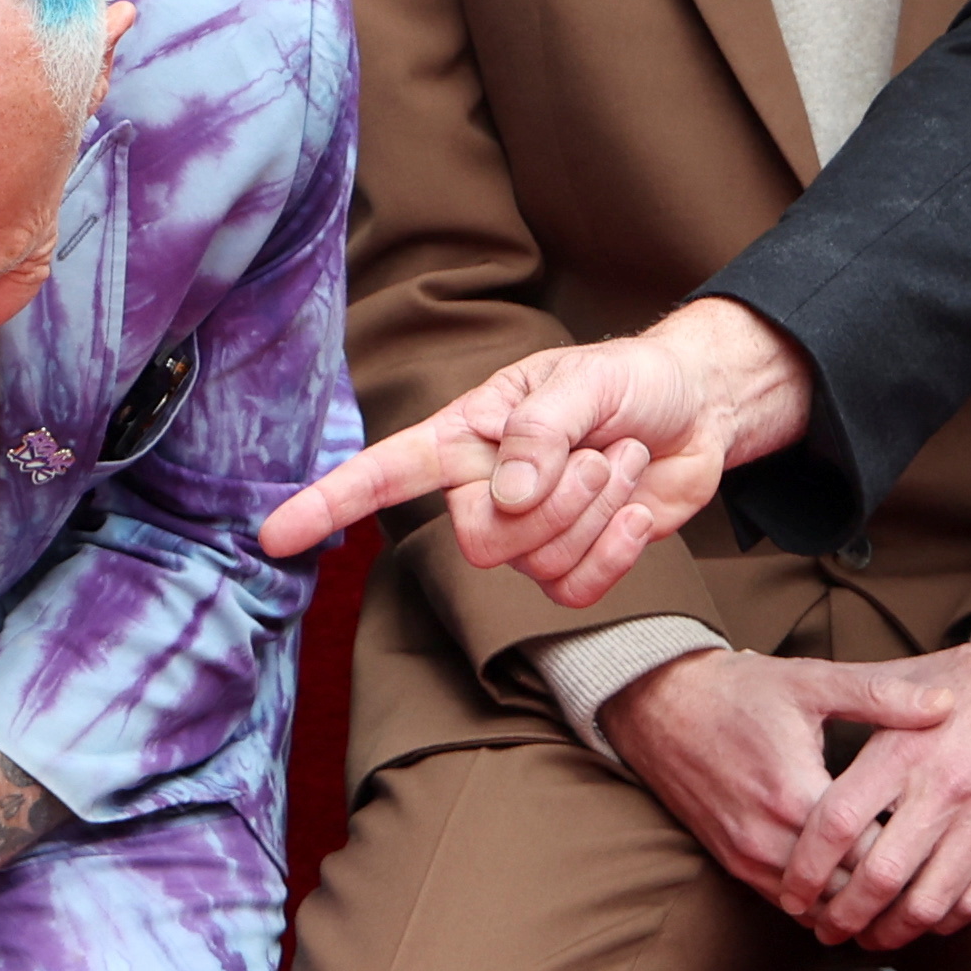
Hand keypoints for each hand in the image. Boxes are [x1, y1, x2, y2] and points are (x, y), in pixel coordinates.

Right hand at [257, 297, 816, 605]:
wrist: (697, 411)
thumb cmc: (630, 379)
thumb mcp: (586, 381)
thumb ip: (539, 432)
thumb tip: (504, 497)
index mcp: (467, 436)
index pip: (382, 474)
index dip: (327, 503)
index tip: (273, 534)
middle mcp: (485, 489)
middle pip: (478, 542)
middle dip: (553, 503)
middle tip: (597, 454)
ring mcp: (528, 533)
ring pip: (535, 566)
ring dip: (595, 511)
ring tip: (618, 461)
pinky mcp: (572, 564)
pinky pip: (574, 590)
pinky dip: (615, 553)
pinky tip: (635, 511)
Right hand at [594, 644, 958, 906]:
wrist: (658, 706)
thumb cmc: (738, 691)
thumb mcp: (812, 682)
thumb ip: (881, 697)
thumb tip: (946, 706)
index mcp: (796, 794)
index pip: (873, 852)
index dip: (916, 856)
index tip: (949, 845)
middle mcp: (769, 837)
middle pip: (849, 891)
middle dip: (895, 890)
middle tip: (941, 880)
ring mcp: (747, 856)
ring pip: (819, 908)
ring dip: (859, 905)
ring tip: (906, 896)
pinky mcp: (733, 862)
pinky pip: (787, 904)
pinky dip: (824, 904)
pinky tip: (855, 893)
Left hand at [770, 632, 970, 944]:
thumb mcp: (906, 684)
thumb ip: (855, 725)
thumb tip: (807, 753)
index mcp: (904, 750)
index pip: (836, 823)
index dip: (807, 868)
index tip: (791, 891)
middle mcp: (944, 790)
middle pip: (878, 876)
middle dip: (842, 916)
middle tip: (824, 928)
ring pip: (926, 903)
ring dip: (889, 932)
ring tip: (868, 937)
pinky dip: (941, 922)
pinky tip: (920, 922)